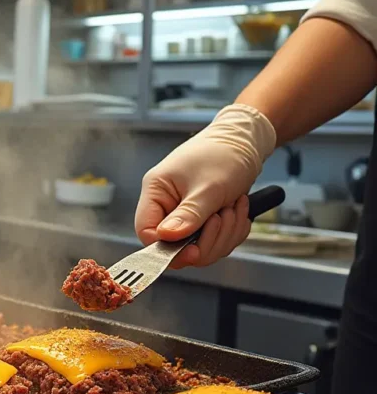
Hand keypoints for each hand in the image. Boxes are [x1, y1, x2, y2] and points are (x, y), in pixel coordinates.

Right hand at [135, 104, 276, 268]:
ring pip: (198, 247)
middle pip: (175, 246)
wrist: (247, 141)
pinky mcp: (203, 220)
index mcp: (156, 192)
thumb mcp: (208, 187)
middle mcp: (166, 205)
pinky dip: (231, 231)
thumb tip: (166, 237)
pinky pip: (214, 242)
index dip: (168, 248)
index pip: (147, 232)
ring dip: (223, 234)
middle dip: (206, 240)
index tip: (193, 251)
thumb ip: (188, 215)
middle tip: (222, 218)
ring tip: (232, 208)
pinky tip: (236, 210)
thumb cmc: (225, 154)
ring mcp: (185, 214)